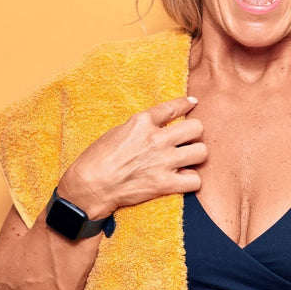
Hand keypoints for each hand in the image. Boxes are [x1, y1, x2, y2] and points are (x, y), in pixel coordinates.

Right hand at [56, 96, 206, 218]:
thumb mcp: (116, 132)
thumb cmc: (96, 160)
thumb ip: (139, 127)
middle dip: (194, 134)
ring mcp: (163, 161)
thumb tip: (153, 126)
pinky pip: (195, 180)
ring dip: (196, 156)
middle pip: (197, 128)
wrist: (89, 186)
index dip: (186, 103)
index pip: (173, 107)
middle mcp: (156, 138)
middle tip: (187, 141)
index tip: (192, 103)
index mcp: (141, 121)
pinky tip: (182, 179)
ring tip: (187, 160)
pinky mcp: (164, 183)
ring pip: (201, 152)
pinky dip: (191, 181)